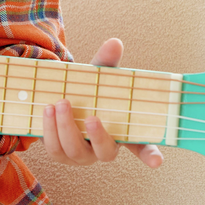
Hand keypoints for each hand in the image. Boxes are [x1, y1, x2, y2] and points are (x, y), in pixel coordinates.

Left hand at [41, 37, 163, 169]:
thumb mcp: (98, 77)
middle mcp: (104, 149)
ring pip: (74, 151)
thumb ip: (106, 62)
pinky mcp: (60, 154)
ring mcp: (81, 155)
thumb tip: (114, 43)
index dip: (151, 155)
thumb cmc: (88, 91)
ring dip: (65, 128)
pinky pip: (54, 149)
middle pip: (105, 152)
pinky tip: (47, 110)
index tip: (158, 162)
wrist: (61, 97)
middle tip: (89, 116)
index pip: (143, 148)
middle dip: (96, 136)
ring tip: (59, 103)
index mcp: (123, 133)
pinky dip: (49, 130)